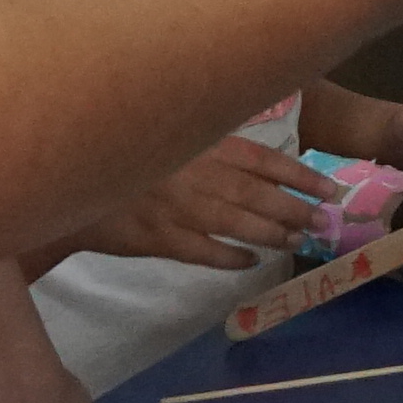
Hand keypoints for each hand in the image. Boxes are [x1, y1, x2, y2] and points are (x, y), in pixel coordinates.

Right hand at [64, 134, 342, 269]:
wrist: (72, 187)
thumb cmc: (129, 159)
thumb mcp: (173, 140)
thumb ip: (212, 147)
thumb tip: (261, 161)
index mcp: (200, 144)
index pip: (264, 159)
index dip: (301, 175)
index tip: (330, 188)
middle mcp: (194, 173)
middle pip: (257, 194)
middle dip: (296, 209)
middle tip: (323, 223)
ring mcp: (177, 207)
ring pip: (237, 224)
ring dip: (271, 234)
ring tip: (296, 242)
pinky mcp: (158, 238)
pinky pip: (204, 252)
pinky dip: (230, 259)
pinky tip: (250, 263)